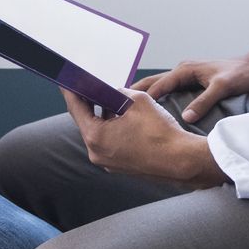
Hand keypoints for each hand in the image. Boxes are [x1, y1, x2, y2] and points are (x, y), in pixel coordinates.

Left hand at [62, 88, 228, 188]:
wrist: (181, 161)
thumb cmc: (160, 132)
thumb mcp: (138, 101)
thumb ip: (119, 93)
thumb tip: (114, 93)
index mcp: (96, 136)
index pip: (76, 109)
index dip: (71, 92)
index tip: (66, 82)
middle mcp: (97, 153)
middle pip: (86, 122)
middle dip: (89, 103)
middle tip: (89, 87)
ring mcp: (108, 162)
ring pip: (99, 133)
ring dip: (103, 116)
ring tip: (111, 100)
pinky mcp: (120, 166)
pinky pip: (110, 143)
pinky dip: (113, 129)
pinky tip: (123, 118)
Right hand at [132, 43, 248, 123]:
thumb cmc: (240, 74)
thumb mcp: (222, 88)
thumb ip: (203, 101)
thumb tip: (186, 117)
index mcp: (186, 70)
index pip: (158, 85)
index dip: (141, 97)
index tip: (124, 109)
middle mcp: (183, 70)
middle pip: (153, 82)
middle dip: (134, 93)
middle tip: (115, 107)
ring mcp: (187, 75)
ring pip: (159, 85)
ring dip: (145, 95)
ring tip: (127, 110)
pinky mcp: (193, 81)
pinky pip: (169, 89)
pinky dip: (157, 97)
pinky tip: (153, 109)